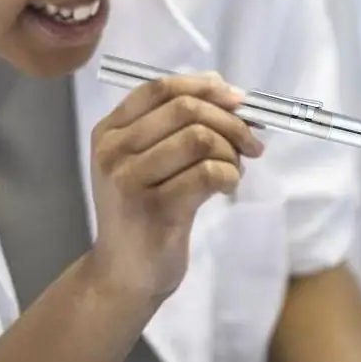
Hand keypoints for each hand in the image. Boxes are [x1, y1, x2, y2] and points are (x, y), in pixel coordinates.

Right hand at [89, 72, 265, 300]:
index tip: (237, 99)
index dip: (204, 86)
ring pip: (199, 138)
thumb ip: (174, 127)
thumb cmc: (141, 214)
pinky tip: (228, 186)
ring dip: (231, 150)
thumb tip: (225, 90)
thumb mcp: (144, 164)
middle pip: (184, 109)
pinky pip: (208, 173)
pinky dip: (230, 174)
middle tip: (251, 141)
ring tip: (235, 168)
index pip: (159, 88)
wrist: (123, 275)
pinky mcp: (155, 210)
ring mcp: (130, 181)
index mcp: (109, 132)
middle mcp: (113, 151)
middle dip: (229, 120)